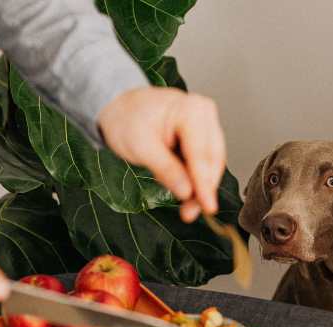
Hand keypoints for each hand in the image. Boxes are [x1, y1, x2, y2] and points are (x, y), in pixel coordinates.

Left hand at [98, 87, 226, 222]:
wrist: (120, 107)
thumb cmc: (126, 119)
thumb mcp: (140, 146)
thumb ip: (166, 169)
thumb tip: (187, 191)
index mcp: (191, 110)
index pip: (202, 154)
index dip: (205, 184)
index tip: (207, 207)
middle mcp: (204, 114)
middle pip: (212, 160)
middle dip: (203, 189)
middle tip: (191, 212)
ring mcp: (206, 124)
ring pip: (212, 163)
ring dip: (201, 187)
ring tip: (187, 207)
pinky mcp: (203, 135)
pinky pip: (206, 162)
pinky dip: (197, 179)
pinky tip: (186, 190)